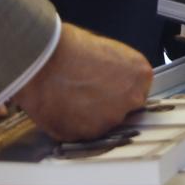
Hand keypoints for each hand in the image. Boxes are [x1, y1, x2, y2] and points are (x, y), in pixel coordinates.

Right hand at [12, 22, 152, 141]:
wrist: (44, 61)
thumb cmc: (70, 49)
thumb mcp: (105, 50)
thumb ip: (118, 70)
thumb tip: (114, 78)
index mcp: (140, 74)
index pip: (136, 89)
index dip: (119, 88)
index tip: (107, 86)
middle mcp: (131, 100)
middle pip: (124, 109)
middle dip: (107, 103)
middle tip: (86, 91)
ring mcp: (111, 120)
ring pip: (103, 123)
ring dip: (90, 116)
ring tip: (71, 97)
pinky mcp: (89, 135)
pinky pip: (83, 133)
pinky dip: (73, 124)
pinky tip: (63, 107)